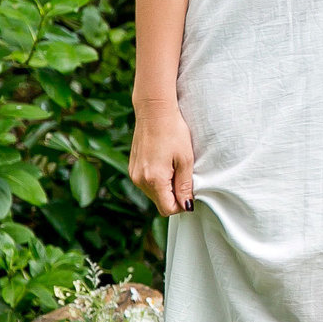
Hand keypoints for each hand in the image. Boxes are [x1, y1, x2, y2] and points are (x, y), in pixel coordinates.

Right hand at [130, 100, 196, 215]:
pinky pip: (146, 183)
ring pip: (153, 194)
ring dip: (166, 187)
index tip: (190, 191)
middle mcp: (140, 180)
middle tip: (184, 175)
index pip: (167, 209)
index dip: (181, 205)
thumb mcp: (185, 160)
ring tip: (175, 166)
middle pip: (160, 202)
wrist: (154, 112)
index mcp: (154, 180)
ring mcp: (134, 174)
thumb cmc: (173, 132)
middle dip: (174, 196)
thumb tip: (187, 206)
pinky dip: (158, 179)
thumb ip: (185, 186)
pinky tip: (165, 162)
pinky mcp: (132, 167)